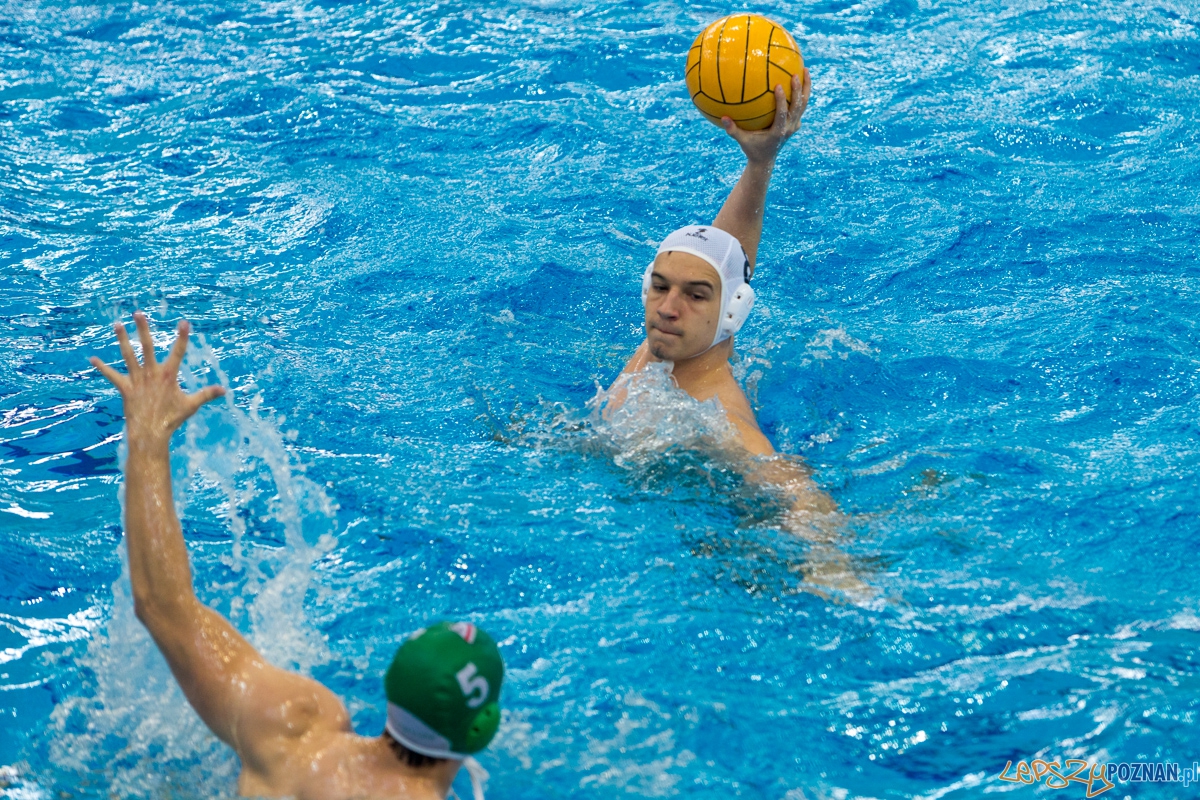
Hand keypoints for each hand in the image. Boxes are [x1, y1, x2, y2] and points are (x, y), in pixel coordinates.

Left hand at [89, 313, 225, 451]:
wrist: (150, 433)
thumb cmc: (172, 419)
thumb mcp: (191, 405)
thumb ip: (207, 394)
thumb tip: (224, 390)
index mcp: (168, 375)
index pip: (178, 352)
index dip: (182, 337)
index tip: (184, 322)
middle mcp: (151, 373)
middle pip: (147, 347)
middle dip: (143, 329)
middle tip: (138, 314)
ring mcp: (137, 380)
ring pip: (128, 355)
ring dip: (122, 339)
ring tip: (117, 324)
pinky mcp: (125, 388)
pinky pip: (112, 376)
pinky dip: (102, 368)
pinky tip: (92, 359)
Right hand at [720, 68, 810, 164]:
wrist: (765, 161)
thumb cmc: (752, 149)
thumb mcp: (742, 141)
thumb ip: (733, 130)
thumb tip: (723, 118)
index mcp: (778, 132)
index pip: (782, 114)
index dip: (781, 100)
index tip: (779, 85)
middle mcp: (789, 128)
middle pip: (798, 106)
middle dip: (798, 89)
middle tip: (795, 74)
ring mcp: (794, 126)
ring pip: (804, 104)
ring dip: (806, 88)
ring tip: (805, 69)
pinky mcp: (795, 124)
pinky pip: (801, 106)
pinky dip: (802, 93)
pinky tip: (799, 79)